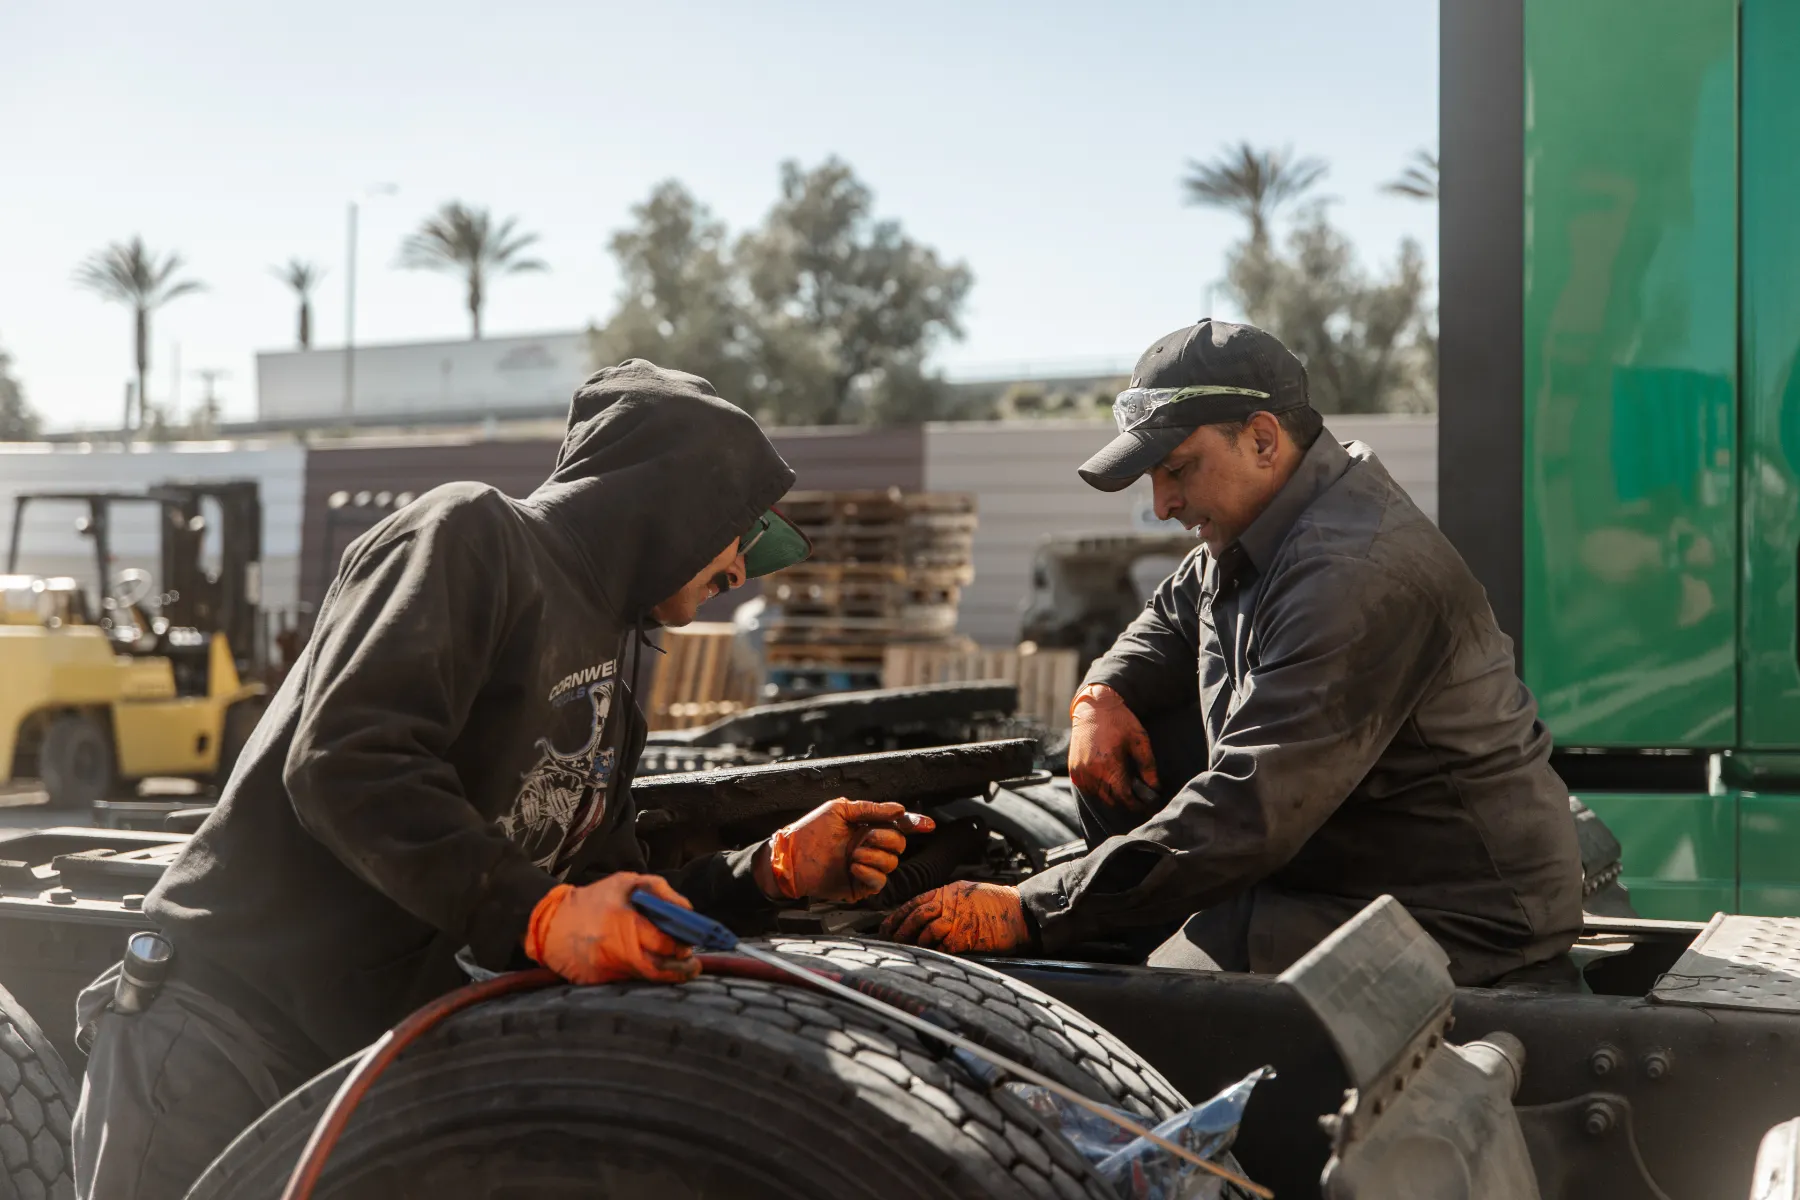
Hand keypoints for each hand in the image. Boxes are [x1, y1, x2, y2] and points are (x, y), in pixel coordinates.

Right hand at [524, 872, 698, 984]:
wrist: (551, 924)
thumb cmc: (594, 899)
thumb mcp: (625, 882)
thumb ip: (658, 889)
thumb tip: (687, 908)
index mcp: (623, 922)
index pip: (663, 941)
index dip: (681, 945)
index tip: (691, 942)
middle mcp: (616, 948)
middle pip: (659, 966)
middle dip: (680, 964)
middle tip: (690, 960)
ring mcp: (608, 968)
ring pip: (648, 978)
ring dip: (669, 974)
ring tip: (681, 968)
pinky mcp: (601, 982)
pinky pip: (632, 982)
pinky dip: (647, 978)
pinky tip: (655, 969)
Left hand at [758, 799, 935, 901]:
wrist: (790, 859)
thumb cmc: (808, 832)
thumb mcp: (839, 811)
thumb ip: (871, 809)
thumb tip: (898, 809)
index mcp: (865, 827)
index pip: (896, 825)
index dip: (914, 823)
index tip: (927, 824)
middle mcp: (869, 847)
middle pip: (899, 844)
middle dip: (887, 839)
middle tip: (866, 837)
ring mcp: (865, 867)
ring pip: (892, 863)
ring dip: (874, 856)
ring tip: (852, 855)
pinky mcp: (860, 885)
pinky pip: (879, 881)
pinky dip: (870, 872)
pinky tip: (854, 867)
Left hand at [878, 882, 1029, 953]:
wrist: (1020, 912)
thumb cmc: (997, 904)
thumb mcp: (967, 892)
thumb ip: (946, 901)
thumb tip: (926, 914)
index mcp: (948, 892)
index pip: (914, 902)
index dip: (897, 916)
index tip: (886, 926)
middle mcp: (949, 904)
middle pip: (915, 917)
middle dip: (900, 931)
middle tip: (890, 942)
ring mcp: (957, 920)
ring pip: (926, 932)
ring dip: (916, 944)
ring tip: (909, 952)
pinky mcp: (965, 937)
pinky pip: (942, 947)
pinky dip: (934, 953)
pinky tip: (928, 958)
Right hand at [1068, 684, 1159, 811]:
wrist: (1093, 707)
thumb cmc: (1119, 721)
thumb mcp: (1139, 740)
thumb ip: (1148, 766)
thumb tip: (1155, 788)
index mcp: (1108, 765)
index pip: (1124, 798)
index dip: (1138, 804)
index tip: (1149, 805)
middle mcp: (1091, 772)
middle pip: (1112, 800)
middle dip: (1126, 800)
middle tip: (1140, 794)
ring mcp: (1080, 772)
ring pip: (1099, 796)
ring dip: (1113, 795)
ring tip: (1125, 783)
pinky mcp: (1073, 771)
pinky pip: (1088, 789)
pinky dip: (1100, 788)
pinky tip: (1109, 777)